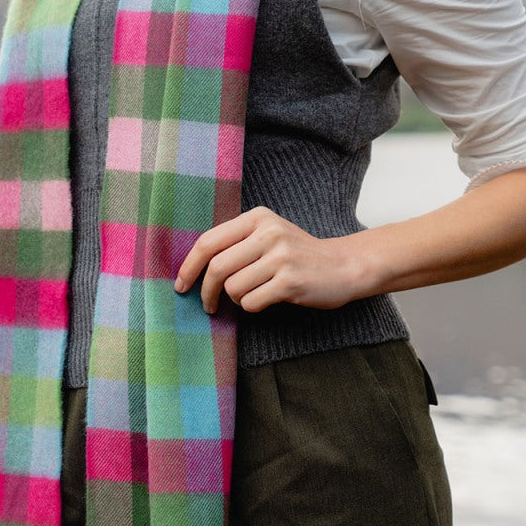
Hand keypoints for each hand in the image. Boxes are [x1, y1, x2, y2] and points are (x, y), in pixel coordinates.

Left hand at [173, 205, 363, 313]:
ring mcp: (280, 256)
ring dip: (237, 300)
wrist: (344, 266)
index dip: (188, 266)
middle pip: (216, 268)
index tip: (181, 285)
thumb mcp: (268, 236)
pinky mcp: (290, 281)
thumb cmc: (298, 256)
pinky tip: (267, 300)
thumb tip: (192, 267)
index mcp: (257, 218)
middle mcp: (268, 233)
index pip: (208, 242)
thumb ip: (236, 243)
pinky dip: (253, 307)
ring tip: (252, 296)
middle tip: (208, 306)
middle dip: (206, 292)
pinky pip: (252, 302)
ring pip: (233, 288)